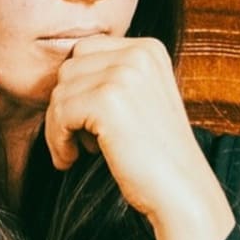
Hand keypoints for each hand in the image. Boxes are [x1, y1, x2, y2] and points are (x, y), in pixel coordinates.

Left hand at [43, 35, 235, 239]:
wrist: (182, 190)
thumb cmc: (157, 153)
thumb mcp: (141, 98)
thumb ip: (110, 77)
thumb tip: (61, 75)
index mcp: (148, 49)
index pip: (85, 50)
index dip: (77, 87)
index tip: (84, 121)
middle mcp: (138, 54)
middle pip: (69, 68)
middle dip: (65, 105)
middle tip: (78, 139)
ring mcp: (124, 74)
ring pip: (60, 91)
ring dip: (58, 125)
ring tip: (77, 150)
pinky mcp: (107, 99)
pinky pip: (59, 112)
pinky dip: (57, 139)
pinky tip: (72, 158)